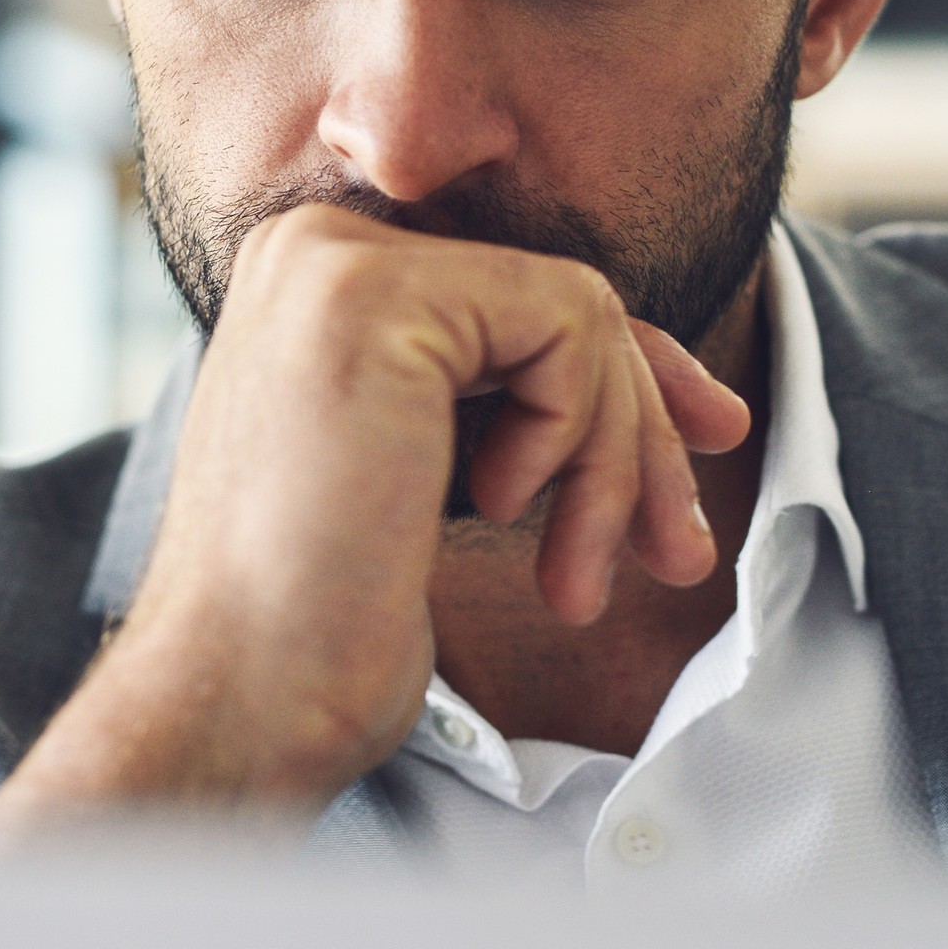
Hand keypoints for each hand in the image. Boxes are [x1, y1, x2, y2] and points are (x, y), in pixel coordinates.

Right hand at [0, 206, 749, 855]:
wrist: (238, 700)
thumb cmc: (324, 628)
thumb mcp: (440, 482)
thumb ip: (516, 403)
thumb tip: (675, 387)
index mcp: (314, 286)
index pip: (518, 299)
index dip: (628, 372)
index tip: (710, 442)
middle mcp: (314, 248)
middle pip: (559, 302)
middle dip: (643, 430)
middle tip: (678, 552)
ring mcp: (336, 264)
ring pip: (580, 316)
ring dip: (615, 461)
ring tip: (579, 580)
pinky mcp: (376, 298)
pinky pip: (569, 327)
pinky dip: (578, 434)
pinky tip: (504, 514)